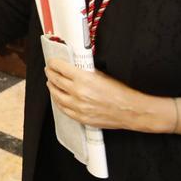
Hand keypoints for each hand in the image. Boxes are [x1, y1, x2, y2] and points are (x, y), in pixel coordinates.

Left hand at [45, 58, 159, 130]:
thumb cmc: (120, 93)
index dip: (53, 63)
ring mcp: (78, 107)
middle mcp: (78, 93)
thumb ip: (85, 71)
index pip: (60, 68)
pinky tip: (57, 97)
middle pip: (56, 80)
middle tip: (49, 70)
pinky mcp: (80, 117)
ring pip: (56, 95)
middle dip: (50, 73)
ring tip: (51, 82)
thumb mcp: (101, 75)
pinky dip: (58, 101)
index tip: (51, 62)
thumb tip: (74, 67)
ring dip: (51, 87)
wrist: (130, 111)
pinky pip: (62, 108)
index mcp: (84, 79)